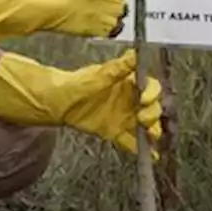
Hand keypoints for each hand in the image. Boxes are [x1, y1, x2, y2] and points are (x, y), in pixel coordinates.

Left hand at [0, 50, 163, 157]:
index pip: (150, 86)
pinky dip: (141, 148)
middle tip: (143, 118)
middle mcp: (129, 99)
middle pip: (152, 107)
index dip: (152, 92)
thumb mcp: (98, 75)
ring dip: (151, 131)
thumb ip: (118, 68)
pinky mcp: (116, 131)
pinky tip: (150, 155)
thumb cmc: (77, 84)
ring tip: (150, 136)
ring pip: (146, 125)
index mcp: (128, 82)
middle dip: (153, 113)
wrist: (58, 102)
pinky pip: (132, 141)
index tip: (145, 98)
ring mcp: (124, 116)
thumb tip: (134, 55)